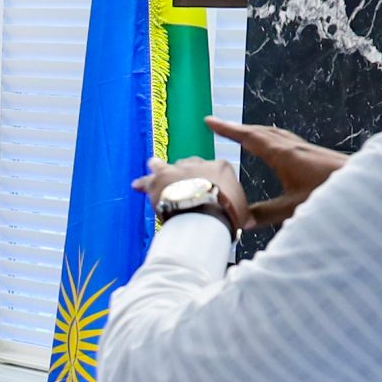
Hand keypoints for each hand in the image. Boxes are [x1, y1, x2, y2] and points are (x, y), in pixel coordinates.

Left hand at [132, 156, 248, 229]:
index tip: (205, 186)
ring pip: (167, 165)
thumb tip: (245, 218)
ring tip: (154, 167)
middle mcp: (199, 163)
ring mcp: (178, 169)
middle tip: (181, 185)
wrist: (206, 215)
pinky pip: (149, 178)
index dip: (207, 178)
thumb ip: (241, 210)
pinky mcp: (161, 178)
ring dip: (161, 168)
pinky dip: (143, 182)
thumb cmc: (226, 215)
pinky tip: (137, 185)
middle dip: (185, 174)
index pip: (213, 168)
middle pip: (190, 165)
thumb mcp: (243, 212)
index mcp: (221, 168)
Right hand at [204, 117, 348, 224]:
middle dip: (237, 128)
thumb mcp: (293, 208)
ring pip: (275, 134)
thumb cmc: (330, 194)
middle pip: (260, 131)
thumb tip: (240, 222)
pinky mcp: (315, 155)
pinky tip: (277, 148)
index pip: (249, 137)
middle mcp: (293, 147)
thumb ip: (265, 215)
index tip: (209, 121)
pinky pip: (286, 140)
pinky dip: (272, 138)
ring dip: (255, 131)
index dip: (227, 130)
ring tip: (242, 133)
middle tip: (219, 125)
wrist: (366, 186)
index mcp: (283, 155)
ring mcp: (305, 149)